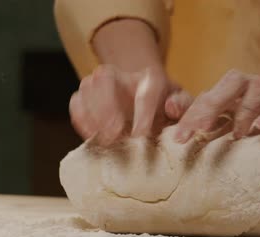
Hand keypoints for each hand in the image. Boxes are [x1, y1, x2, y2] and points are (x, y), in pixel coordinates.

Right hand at [70, 65, 192, 145]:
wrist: (149, 103)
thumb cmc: (166, 108)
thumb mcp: (183, 106)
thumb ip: (183, 105)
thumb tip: (171, 107)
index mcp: (152, 78)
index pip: (146, 91)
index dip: (142, 114)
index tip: (140, 135)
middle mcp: (123, 76)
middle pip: (107, 78)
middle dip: (108, 106)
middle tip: (115, 133)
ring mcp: (101, 84)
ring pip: (88, 87)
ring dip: (93, 113)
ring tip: (104, 137)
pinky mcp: (87, 97)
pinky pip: (76, 102)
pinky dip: (80, 118)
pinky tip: (91, 134)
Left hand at [174, 69, 259, 141]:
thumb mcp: (233, 126)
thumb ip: (207, 124)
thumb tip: (175, 131)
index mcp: (232, 91)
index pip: (207, 98)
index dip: (192, 116)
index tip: (179, 138)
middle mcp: (251, 86)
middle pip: (229, 86)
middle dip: (212, 107)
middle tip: (200, 129)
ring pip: (258, 92)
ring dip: (245, 112)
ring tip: (236, 135)